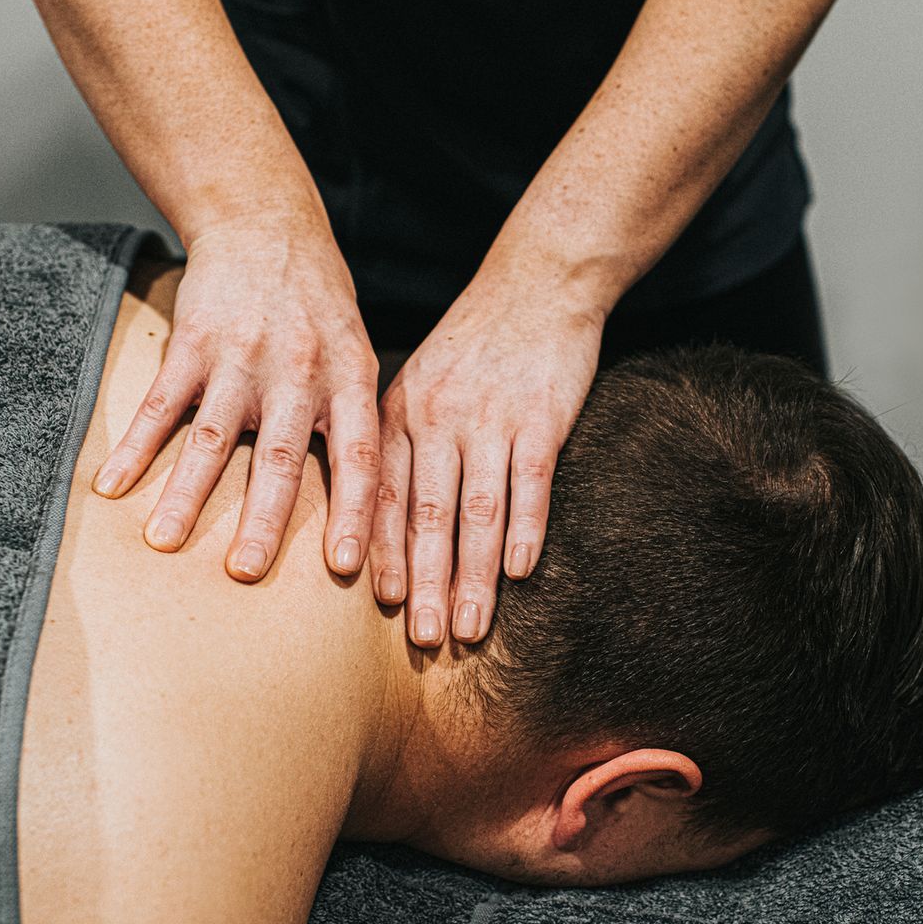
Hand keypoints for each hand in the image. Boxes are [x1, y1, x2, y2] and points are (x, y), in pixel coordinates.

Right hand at [93, 216, 380, 581]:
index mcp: (350, 379)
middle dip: (262, 520)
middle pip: (281, 457)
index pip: (358, 457)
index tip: (344, 567)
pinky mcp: (192, 341)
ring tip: (163, 541)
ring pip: (212, 436)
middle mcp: (299, 371)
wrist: (266, 224)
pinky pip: (160, 403)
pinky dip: (134, 447)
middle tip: (245, 573)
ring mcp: (242, 356)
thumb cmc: (320, 305)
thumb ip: (355, 422)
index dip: (354, 513)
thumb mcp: (357, 355)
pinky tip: (112, 486)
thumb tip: (371, 509)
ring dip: (185, 494)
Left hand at [372, 272, 604, 646]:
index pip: (382, 495)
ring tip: (471, 629)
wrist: (538, 283)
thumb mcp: (419, 386)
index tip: (384, 605)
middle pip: (427, 515)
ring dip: (474, 576)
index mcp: (399, 414)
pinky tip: (520, 573)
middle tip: (424, 640)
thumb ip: (400, 446)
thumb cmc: (474, 345)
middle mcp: (438, 418)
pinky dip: (526, 531)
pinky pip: (531, 484)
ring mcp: (490, 418)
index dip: (383, 553)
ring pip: (477, 512)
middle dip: (426, 584)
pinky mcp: (542, 417)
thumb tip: (380, 525)